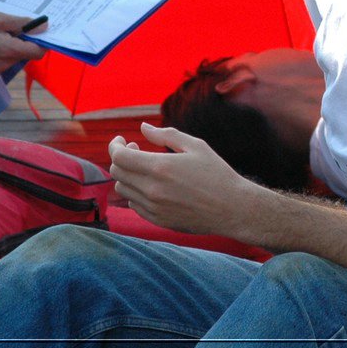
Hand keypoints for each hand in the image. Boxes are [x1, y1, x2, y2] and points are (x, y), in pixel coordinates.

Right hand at [0, 11, 45, 76]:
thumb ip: (23, 24)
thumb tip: (43, 27)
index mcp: (8, 51)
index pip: (37, 52)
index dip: (40, 41)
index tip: (36, 32)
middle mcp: (2, 65)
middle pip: (24, 54)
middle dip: (21, 41)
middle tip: (8, 28)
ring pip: (12, 58)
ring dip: (9, 46)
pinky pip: (0, 62)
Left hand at [109, 123, 260, 236]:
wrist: (231, 208)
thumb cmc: (216, 173)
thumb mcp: (195, 146)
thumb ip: (166, 135)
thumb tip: (143, 128)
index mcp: (159, 167)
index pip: (119, 156)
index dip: (115, 145)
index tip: (121, 140)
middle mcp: (151, 189)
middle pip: (117, 172)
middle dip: (121, 157)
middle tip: (136, 149)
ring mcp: (153, 207)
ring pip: (122, 189)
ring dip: (127, 175)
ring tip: (144, 167)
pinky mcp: (157, 220)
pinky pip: (133, 204)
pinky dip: (135, 192)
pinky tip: (151, 185)